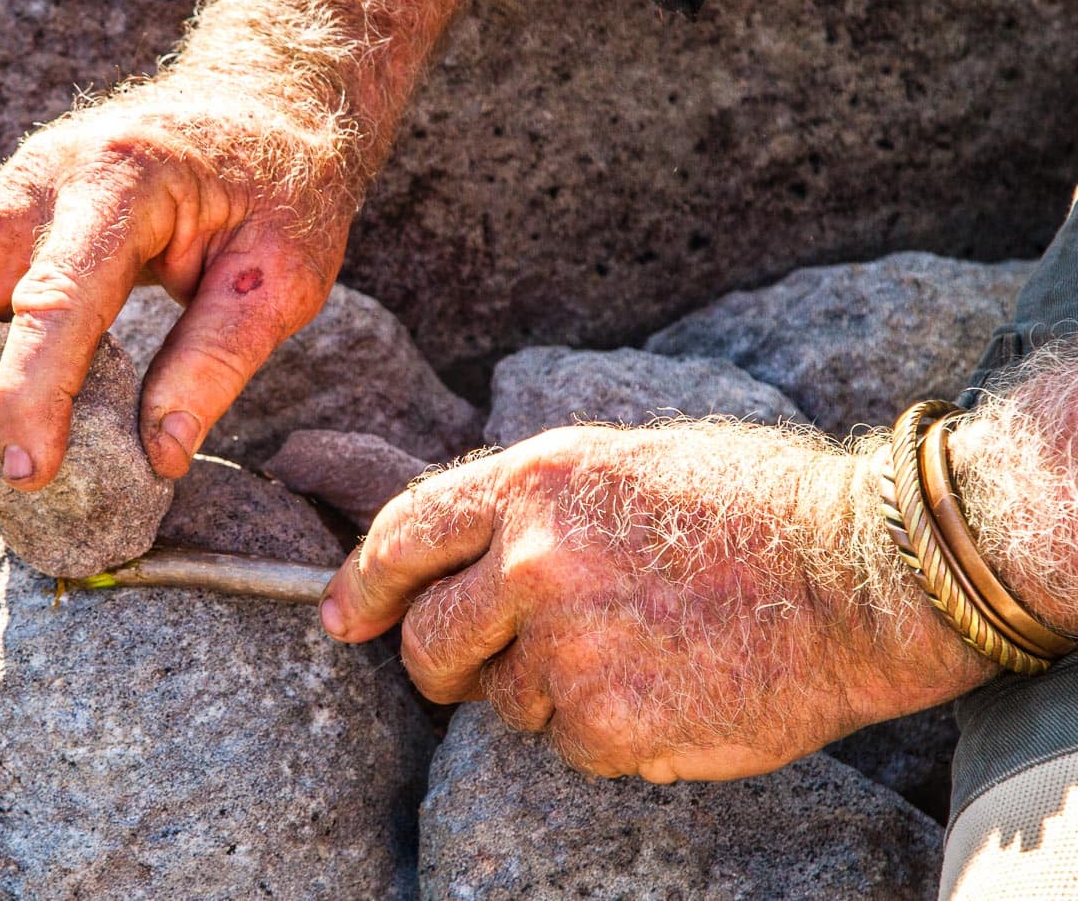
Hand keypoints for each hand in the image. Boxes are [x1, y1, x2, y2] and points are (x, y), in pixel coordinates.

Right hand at [0, 107, 345, 487]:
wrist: (273, 104)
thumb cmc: (287, 189)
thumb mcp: (286, 276)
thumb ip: (219, 360)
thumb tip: (159, 453)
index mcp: (124, 178)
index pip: (52, 299)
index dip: (30, 394)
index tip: (32, 472)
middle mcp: (51, 171)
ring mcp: (25, 180)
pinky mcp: (22, 202)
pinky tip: (5, 391)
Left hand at [322, 425, 991, 781]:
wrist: (862, 572)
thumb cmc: (751, 505)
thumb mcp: (621, 465)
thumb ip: (530, 509)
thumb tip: (463, 556)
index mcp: (536, 484)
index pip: (406, 534)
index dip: (364, 581)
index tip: (345, 615)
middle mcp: (536, 563)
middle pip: (428, 640)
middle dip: (435, 662)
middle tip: (464, 669)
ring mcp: (570, 649)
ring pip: (501, 700)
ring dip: (541, 689)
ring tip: (629, 651)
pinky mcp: (610, 725)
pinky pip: (567, 742)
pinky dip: (600, 726)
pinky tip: (664, 684)